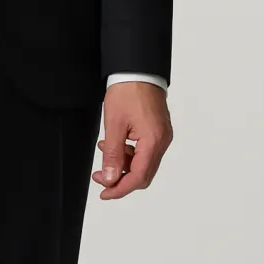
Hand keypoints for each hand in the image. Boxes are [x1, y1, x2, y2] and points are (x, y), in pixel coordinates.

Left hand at [93, 80, 170, 199]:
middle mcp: (162, 141)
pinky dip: (129, 153)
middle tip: (101, 176)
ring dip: (123, 164)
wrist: (138, 70)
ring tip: (104, 154)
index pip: (138, 177)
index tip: (105, 193)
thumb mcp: (114, 125)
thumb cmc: (128, 91)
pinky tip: (114, 145)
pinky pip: (145, 151)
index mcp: (153, 141)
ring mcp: (162, 136)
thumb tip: (111, 178)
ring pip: (143, 163)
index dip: (120, 189)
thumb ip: (113, 155)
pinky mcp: (159, 131)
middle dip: (121, 178)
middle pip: (143, 174)